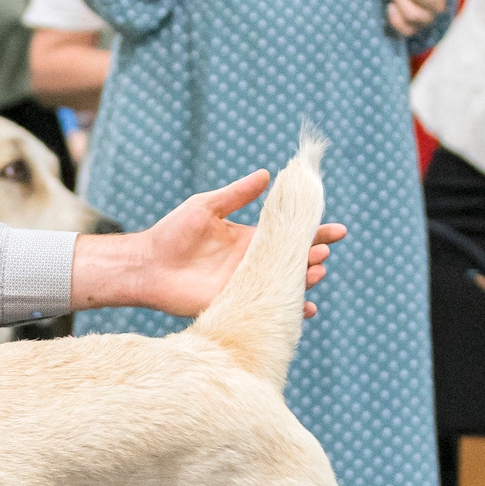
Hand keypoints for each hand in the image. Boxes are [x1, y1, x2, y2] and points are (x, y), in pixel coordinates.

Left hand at [68, 167, 347, 320]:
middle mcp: (252, 264)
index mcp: (249, 240)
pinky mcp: (234, 304)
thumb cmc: (172, 233)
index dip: (315, 233)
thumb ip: (236, 194)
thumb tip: (267, 174)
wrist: (146, 264)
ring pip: (284, 285)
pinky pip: (266, 308)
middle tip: (322, 252)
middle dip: (313, 257)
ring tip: (315, 273)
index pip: (289, 236)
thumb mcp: (206, 206)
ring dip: (304, 281)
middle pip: (292, 262)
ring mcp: (245, 285)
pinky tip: (305, 309)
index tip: (338, 230)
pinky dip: (287, 311)